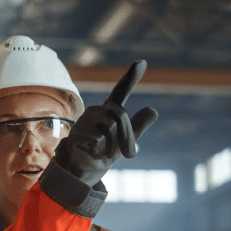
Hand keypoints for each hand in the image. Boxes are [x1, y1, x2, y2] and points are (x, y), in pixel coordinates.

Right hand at [54, 60, 158, 186]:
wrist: (85, 168)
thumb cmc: (107, 150)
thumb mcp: (128, 139)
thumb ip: (140, 125)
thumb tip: (154, 110)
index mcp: (110, 110)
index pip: (122, 91)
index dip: (131, 77)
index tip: (141, 62)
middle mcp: (97, 110)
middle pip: (120, 116)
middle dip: (124, 136)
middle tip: (120, 151)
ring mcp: (85, 120)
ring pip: (109, 127)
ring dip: (112, 145)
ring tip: (102, 151)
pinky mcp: (76, 132)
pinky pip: (96, 138)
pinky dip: (99, 149)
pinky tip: (92, 151)